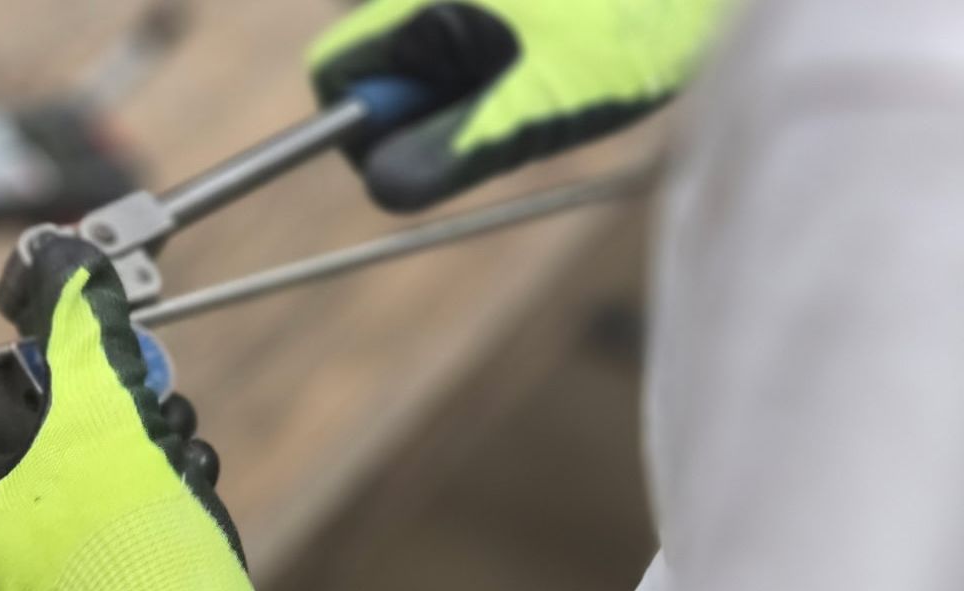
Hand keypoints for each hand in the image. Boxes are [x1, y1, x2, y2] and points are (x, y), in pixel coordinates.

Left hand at [0, 236, 347, 590]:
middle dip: (6, 406)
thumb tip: (58, 256)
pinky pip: (37, 556)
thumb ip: (78, 319)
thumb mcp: (105, 408)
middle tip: (67, 384)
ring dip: (65, 453)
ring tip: (153, 433)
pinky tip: (166, 492)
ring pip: (0, 506)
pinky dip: (84, 509)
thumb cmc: (126, 549)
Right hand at [310, 0, 723, 209]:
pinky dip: (507, 79)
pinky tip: (569, 70)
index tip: (421, 159)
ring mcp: (472, 1)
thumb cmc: (639, 15)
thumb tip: (382, 188)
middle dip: (430, 115)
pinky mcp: (511, 11)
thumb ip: (459, 145)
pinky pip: (477, 52)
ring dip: (474, 101)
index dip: (362, 129)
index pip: (334, 75)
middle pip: (385, 74)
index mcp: (423, 0)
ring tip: (556, 89)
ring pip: (435, 69)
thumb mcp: (547, 99)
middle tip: (510, 124)